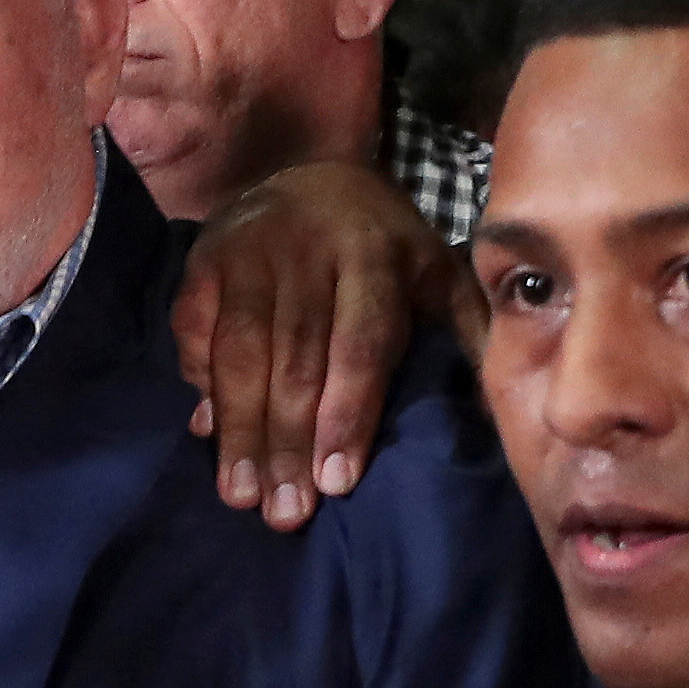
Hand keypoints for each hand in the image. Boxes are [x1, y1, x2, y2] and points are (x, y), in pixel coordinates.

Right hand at [175, 161, 446, 528]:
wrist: (311, 172)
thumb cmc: (385, 246)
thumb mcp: (438, 273)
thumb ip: (465, 330)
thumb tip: (494, 411)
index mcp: (375, 257)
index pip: (360, 345)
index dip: (347, 415)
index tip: (336, 481)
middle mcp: (308, 250)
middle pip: (296, 360)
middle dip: (288, 443)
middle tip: (285, 514)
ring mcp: (249, 252)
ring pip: (241, 353)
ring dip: (240, 431)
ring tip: (242, 495)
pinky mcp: (204, 259)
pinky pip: (194, 332)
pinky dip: (200, 384)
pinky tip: (210, 436)